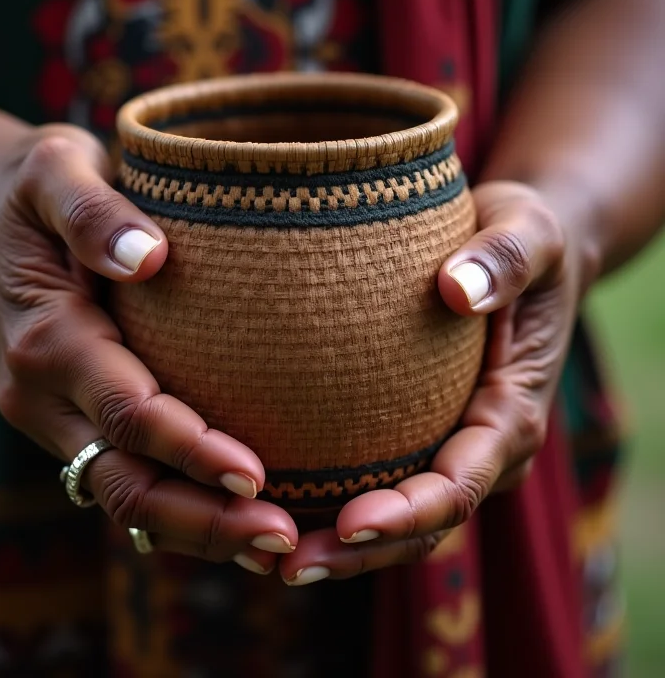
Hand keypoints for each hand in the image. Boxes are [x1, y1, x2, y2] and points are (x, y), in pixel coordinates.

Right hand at [0, 122, 296, 572]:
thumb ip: (93, 211)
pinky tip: (232, 518)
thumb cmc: (34, 185)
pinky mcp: (70, 416)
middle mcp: (44, 393)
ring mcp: (53, 413)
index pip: (129, 413)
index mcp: (47, 337)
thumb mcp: (55, 169)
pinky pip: (121, 477)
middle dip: (203, 518)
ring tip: (274, 545)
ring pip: (121, 497)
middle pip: (124, 481)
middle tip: (283, 538)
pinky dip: (175, 509)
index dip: (191, 450)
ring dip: (195, 529)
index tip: (257, 473)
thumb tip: (148, 259)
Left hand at [278, 181, 576, 583]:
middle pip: (425, 525)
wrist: (522, 254)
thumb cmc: (525, 241)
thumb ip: (504, 259)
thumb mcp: (527, 232)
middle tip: (288, 563)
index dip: (408, 513)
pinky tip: (274, 501)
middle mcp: (484, 447)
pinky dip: (336, 507)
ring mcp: (453, 446)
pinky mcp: (423, 432)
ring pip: (401, 521)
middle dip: (361, 553)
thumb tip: (457, 291)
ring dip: (342, 548)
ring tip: (269, 558)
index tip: (348, 522)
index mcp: (512, 414)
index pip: (461, 484)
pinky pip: (382, 482)